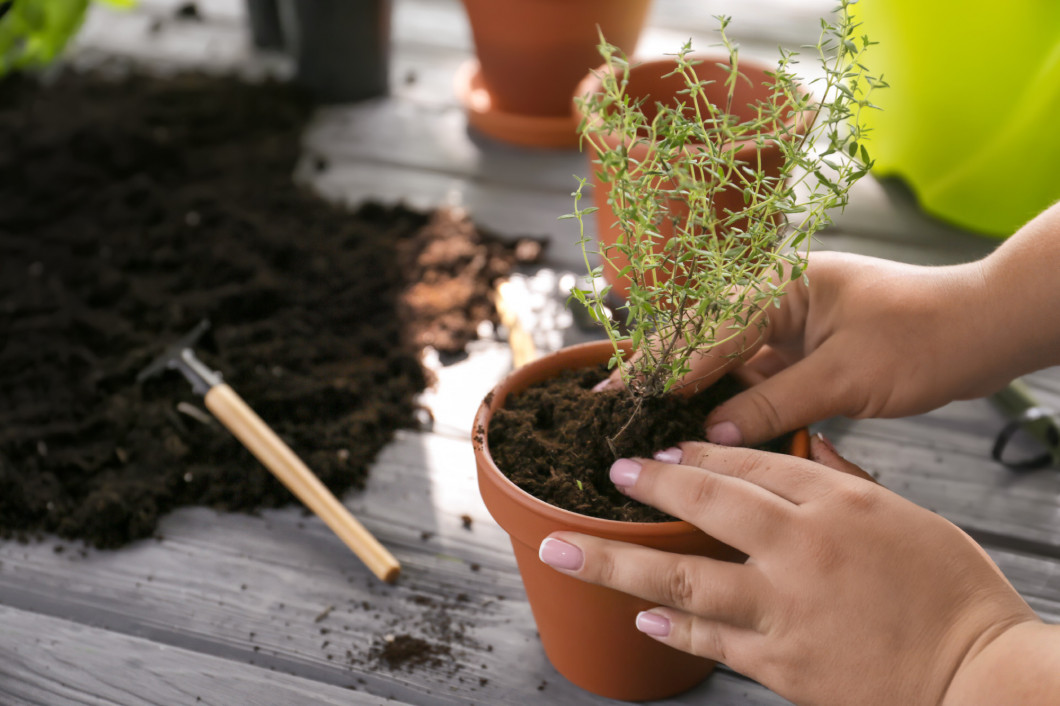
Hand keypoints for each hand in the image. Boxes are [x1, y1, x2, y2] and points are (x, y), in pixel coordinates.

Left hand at [537, 437, 1038, 705]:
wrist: (980, 679)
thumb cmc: (953, 591)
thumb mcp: (907, 515)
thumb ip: (844, 480)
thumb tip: (804, 446)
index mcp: (836, 503)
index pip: (748, 463)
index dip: (693, 456)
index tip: (657, 454)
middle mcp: (801, 548)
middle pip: (703, 507)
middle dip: (645, 490)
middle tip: (603, 479)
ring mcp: (784, 609)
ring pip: (681, 578)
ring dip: (614, 563)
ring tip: (563, 550)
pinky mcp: (781, 665)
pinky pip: (709, 641)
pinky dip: (671, 626)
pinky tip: (640, 614)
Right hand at [598, 251, 1010, 446]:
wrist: (987, 332)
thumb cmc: (928, 336)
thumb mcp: (846, 377)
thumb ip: (775, 403)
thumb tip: (714, 434)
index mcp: (782, 285)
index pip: (707, 327)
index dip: (663, 365)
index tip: (623, 393)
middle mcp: (778, 300)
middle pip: (703, 336)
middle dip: (659, 367)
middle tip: (612, 398)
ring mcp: (792, 327)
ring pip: (727, 360)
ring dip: (692, 388)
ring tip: (645, 417)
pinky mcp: (806, 353)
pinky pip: (756, 377)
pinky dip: (731, 401)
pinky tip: (702, 424)